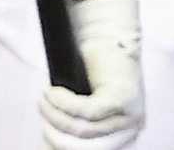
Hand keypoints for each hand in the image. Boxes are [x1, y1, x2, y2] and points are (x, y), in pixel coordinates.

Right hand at [41, 0, 141, 148]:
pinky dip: (63, 103)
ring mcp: (128, 114)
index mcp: (124, 132)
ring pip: (82, 127)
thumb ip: (80, 120)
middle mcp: (131, 127)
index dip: (63, 145)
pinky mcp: (120, 98)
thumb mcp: (91, 101)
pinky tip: (52, 92)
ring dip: (55, 114)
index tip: (46, 135)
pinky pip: (85, 110)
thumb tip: (54, 137)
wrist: (110, 34)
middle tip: (42, 116)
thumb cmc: (97, 66)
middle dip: (56, 134)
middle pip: (86, 145)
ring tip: (44, 99)